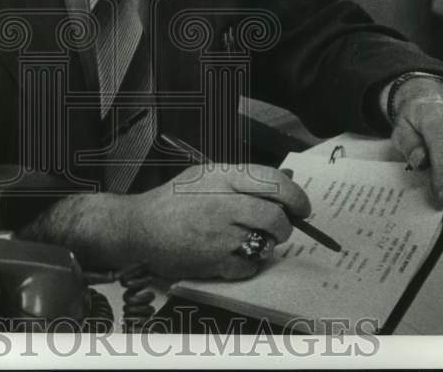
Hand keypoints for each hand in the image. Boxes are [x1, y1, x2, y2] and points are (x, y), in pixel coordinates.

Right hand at [121, 164, 309, 279]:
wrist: (139, 226)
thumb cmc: (173, 200)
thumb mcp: (206, 175)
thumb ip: (242, 179)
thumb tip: (282, 181)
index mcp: (222, 176)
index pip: (273, 181)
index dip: (295, 195)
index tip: (302, 207)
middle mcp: (223, 202)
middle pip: (275, 216)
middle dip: (284, 226)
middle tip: (279, 228)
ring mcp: (218, 233)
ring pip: (265, 243)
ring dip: (265, 244)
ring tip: (249, 239)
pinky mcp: (213, 260)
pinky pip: (249, 266)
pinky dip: (248, 264)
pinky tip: (233, 254)